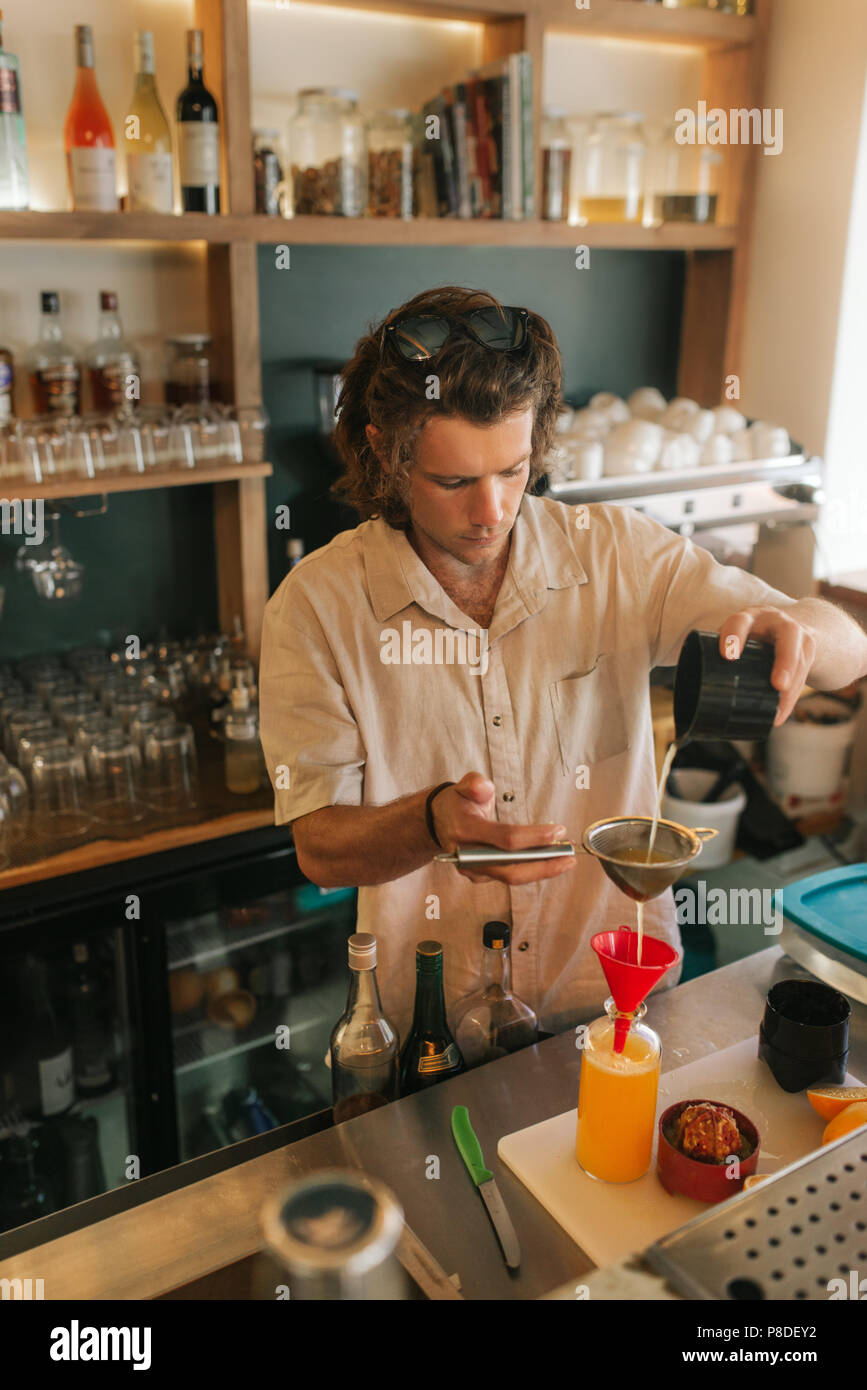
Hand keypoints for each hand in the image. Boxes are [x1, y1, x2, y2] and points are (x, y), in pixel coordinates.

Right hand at [431, 771, 575, 885]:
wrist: (439, 822)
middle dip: (543, 866)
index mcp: (465, 830)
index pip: (504, 839)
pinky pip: (510, 875)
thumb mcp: (464, 785)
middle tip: (569, 857)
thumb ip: (475, 784)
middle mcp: (467, 855)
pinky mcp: (481, 876)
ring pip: (512, 877)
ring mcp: (473, 869)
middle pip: (510, 870)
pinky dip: (531, 869)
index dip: (534, 837)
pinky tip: (549, 860)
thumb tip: (484, 788)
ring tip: (565, 858)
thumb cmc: (458, 803)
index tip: (557, 831)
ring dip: (541, 869)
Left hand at [717, 607, 816, 725]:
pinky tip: (781, 714)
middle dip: (785, 661)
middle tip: (777, 685)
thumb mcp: (735, 636)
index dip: (733, 636)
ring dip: (792, 686)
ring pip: (801, 658)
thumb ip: (715, 653)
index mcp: (749, 617)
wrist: (791, 626)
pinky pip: (805, 673)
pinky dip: (792, 696)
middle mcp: (777, 622)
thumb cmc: (751, 636)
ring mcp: (798, 635)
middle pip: (788, 636)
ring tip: (778, 710)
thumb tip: (685, 685)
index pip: (740, 621)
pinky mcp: (809, 651)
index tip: (727, 656)